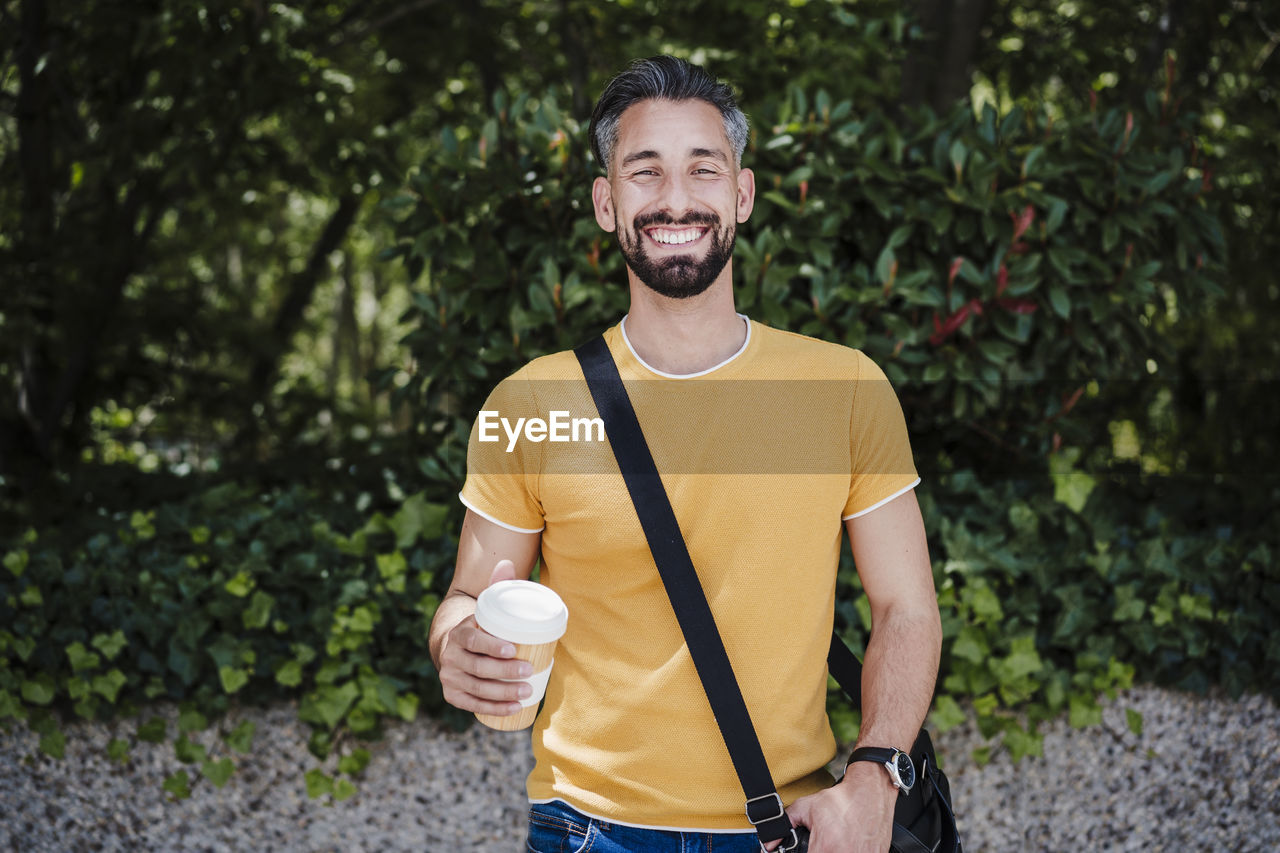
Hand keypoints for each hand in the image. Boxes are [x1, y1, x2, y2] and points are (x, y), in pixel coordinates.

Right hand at [436, 559, 531, 716]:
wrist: (452, 644)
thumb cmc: (480, 625)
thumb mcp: (486, 605)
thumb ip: (497, 585)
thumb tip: (508, 563)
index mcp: (458, 633)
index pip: (472, 640)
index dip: (491, 646)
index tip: (514, 650)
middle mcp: (449, 656)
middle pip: (477, 668)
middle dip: (504, 673)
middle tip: (529, 672)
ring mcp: (449, 677)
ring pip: (476, 688)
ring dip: (503, 693)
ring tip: (527, 692)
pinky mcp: (452, 694)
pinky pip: (472, 704)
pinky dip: (493, 708)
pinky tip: (513, 709)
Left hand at [778, 763, 895, 852]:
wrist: (872, 792)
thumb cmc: (842, 800)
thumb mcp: (808, 807)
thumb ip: (786, 823)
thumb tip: (769, 844)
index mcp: (825, 848)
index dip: (806, 852)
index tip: (812, 847)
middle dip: (819, 850)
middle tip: (824, 843)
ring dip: (835, 850)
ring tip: (837, 842)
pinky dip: (850, 850)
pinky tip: (849, 843)